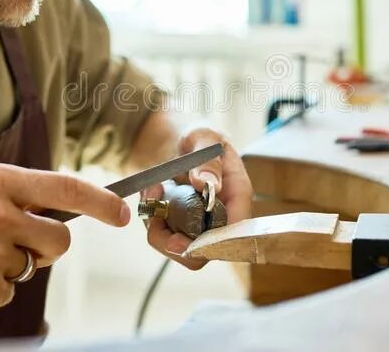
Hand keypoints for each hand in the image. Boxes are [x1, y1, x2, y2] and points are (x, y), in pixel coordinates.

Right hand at [0, 163, 129, 327]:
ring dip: (10, 266)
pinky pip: (9, 291)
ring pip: (32, 267)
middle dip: (47, 246)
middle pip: (59, 240)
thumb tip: (54, 211)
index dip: (101, 201)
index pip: (64, 188)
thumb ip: (9, 196)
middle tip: (16, 244)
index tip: (121, 212)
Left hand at [143, 128, 251, 269]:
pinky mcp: (182, 228)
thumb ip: (207, 160)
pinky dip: (151, 221)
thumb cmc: (198, 139)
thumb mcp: (203, 137)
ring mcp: (202, 225)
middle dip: (174, 240)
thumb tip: (208, 185)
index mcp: (237, 194)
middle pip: (206, 251)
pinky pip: (165, 238)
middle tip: (155, 216)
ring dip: (158, 228)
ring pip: (182, 250)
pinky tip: (150, 194)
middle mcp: (223, 216)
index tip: (180, 239)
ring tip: (153, 191)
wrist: (177, 142)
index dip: (213, 243)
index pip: (236, 231)